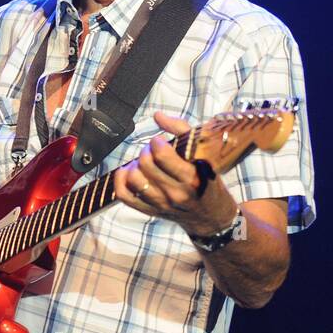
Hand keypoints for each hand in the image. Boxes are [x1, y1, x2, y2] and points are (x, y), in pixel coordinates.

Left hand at [112, 111, 237, 235]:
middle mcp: (176, 193)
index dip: (156, 143)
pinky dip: (120, 181)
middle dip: (146, 151)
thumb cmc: (208, 181)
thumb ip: (183, 131)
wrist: (211, 216)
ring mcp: (161, 204)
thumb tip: (158, 115)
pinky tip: (128, 172)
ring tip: (144, 163)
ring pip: (134, 179)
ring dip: (134, 166)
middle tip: (153, 151)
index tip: (160, 141)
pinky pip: (124, 196)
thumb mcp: (205, 156)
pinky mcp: (150, 211)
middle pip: (145, 164)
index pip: (162, 155)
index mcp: (192, 178)